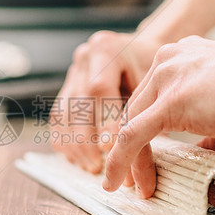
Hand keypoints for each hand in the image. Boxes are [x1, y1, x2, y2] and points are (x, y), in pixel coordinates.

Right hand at [50, 30, 161, 172]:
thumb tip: (134, 161)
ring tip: (90, 167)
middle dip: (85, 140)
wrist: (146, 54)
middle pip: (76, 103)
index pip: (99, 87)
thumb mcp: (154, 90)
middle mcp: (84, 56)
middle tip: (98, 166)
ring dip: (73, 145)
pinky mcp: (67, 86)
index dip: (103, 120)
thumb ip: (144, 120)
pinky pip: (58, 118)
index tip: (109, 148)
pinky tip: (78, 158)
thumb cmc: (155, 73)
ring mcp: (72, 71)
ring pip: (62, 113)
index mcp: (106, 48)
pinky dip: (65, 140)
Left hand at [101, 36, 214, 195]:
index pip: (152, 98)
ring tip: (134, 188)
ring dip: (129, 160)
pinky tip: (115, 182)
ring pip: (132, 125)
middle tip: (134, 179)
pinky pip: (132, 136)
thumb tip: (205, 158)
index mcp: (182, 58)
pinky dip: (120, 161)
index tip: (145, 158)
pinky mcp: (169, 102)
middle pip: (137, 110)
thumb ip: (212, 135)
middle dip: (132, 148)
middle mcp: (168, 61)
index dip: (144, 131)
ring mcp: (166, 78)